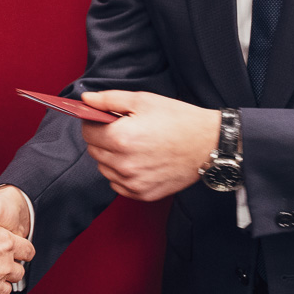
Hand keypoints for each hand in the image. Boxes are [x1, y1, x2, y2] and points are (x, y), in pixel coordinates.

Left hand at [79, 91, 221, 201]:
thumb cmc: (178, 119)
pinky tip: (139, 161)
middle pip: (94, 151)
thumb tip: (86, 100)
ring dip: (111, 157)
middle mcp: (124, 164)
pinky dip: (122, 174)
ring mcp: (133, 182)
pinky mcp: (143, 194)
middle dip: (102, 139)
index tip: (104, 119)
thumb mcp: (143, 100)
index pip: (87, 132)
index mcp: (121, 138)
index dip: (93, 122)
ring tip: (133, 146)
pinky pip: (118, 184)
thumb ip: (109, 100)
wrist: (208, 144)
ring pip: (104, 169)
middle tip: (122, 130)